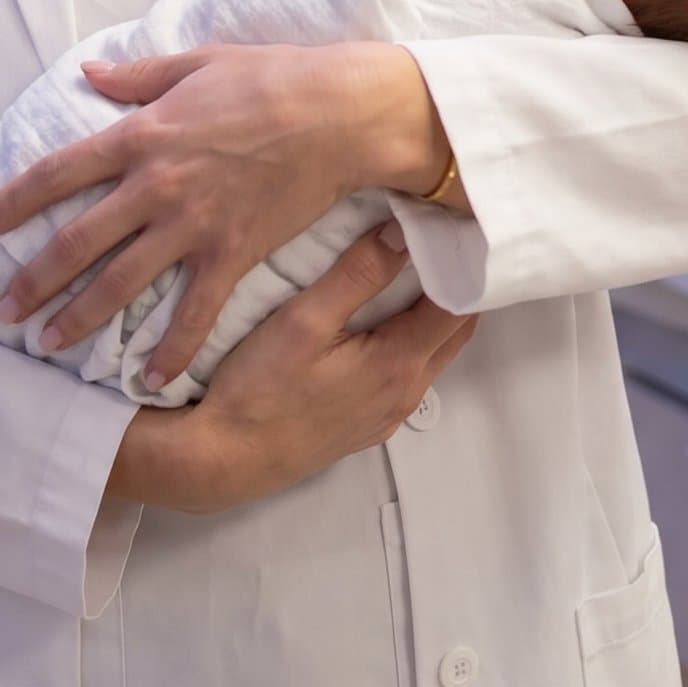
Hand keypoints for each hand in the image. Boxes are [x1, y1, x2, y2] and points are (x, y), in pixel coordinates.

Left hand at [0, 41, 434, 389]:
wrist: (338, 114)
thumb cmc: (271, 77)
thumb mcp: (196, 62)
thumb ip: (138, 76)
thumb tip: (90, 71)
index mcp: (141, 136)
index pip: (59, 172)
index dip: (16, 200)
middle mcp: (155, 187)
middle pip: (77, 240)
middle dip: (33, 279)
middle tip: (2, 310)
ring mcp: (192, 226)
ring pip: (121, 283)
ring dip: (79, 317)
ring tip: (46, 344)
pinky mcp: (231, 254)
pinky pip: (193, 313)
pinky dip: (170, 350)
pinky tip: (148, 380)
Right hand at [181, 224, 479, 509]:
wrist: (227, 458)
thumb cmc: (261, 389)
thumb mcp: (304, 319)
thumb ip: (358, 275)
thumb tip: (402, 232)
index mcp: (399, 363)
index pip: (458, 304)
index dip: (460, 264)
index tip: (447, 228)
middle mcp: (406, 393)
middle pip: (454, 331)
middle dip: (454, 285)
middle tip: (435, 241)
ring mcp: (389, 413)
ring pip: (431, 353)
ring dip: (430, 314)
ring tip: (408, 270)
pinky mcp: (368, 424)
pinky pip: (407, 374)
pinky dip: (408, 340)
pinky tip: (377, 320)